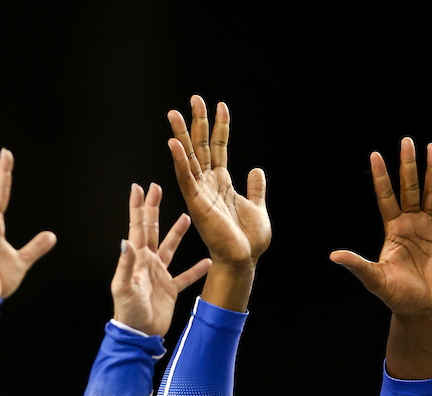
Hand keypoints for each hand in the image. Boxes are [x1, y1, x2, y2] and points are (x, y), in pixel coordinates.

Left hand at [111, 182, 210, 336]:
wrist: (139, 334)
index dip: (137, 208)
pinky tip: (208, 261)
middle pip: (152, 231)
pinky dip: (197, 270)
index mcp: (137, 259)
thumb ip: (126, 264)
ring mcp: (160, 275)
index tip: (139, 188)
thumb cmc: (128, 311)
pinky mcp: (171, 290)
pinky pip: (186, 277)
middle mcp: (149, 263)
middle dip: (154, 210)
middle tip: (157, 188)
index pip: (137, 228)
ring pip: (171, 249)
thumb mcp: (124, 287)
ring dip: (177, 233)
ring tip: (186, 217)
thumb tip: (126, 240)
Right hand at [167, 97, 270, 268]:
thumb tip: (256, 169)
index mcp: (222, 183)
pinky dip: (179, 161)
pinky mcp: (196, 204)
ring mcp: (201, 193)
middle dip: (197, 122)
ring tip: (175, 112)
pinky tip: (174, 143)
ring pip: (188, 158)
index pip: (219, 148)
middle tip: (195, 98)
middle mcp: (208, 185)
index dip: (220, 127)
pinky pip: (185, 179)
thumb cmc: (249, 241)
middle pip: (200, 147)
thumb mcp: (257, 207)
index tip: (221, 105)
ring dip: (181, 135)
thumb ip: (255, 188)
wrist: (243, 260)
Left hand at [329, 140, 431, 314]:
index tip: (375, 154)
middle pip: (410, 188)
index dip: (381, 177)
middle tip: (407, 141)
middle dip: (408, 165)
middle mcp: (411, 222)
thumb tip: (334, 255)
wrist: (420, 307)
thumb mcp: (375, 279)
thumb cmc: (395, 295)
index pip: (385, 197)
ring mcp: (430, 226)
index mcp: (393, 229)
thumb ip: (357, 264)